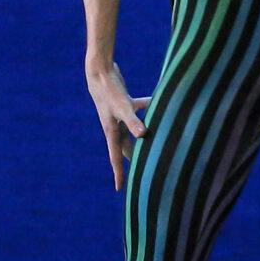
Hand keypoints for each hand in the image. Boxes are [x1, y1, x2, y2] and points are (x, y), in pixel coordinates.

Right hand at [89, 62, 149, 189]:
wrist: (99, 71)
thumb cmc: (109, 90)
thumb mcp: (123, 107)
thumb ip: (133, 121)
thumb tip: (144, 135)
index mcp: (111, 132)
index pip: (115, 158)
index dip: (119, 173)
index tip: (119, 189)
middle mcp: (114, 126)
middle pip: (126, 148)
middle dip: (134, 160)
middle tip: (143, 173)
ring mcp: (119, 115)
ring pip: (132, 131)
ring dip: (142, 137)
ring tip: (153, 145)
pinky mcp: (124, 102)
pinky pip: (138, 109)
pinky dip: (148, 108)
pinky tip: (160, 104)